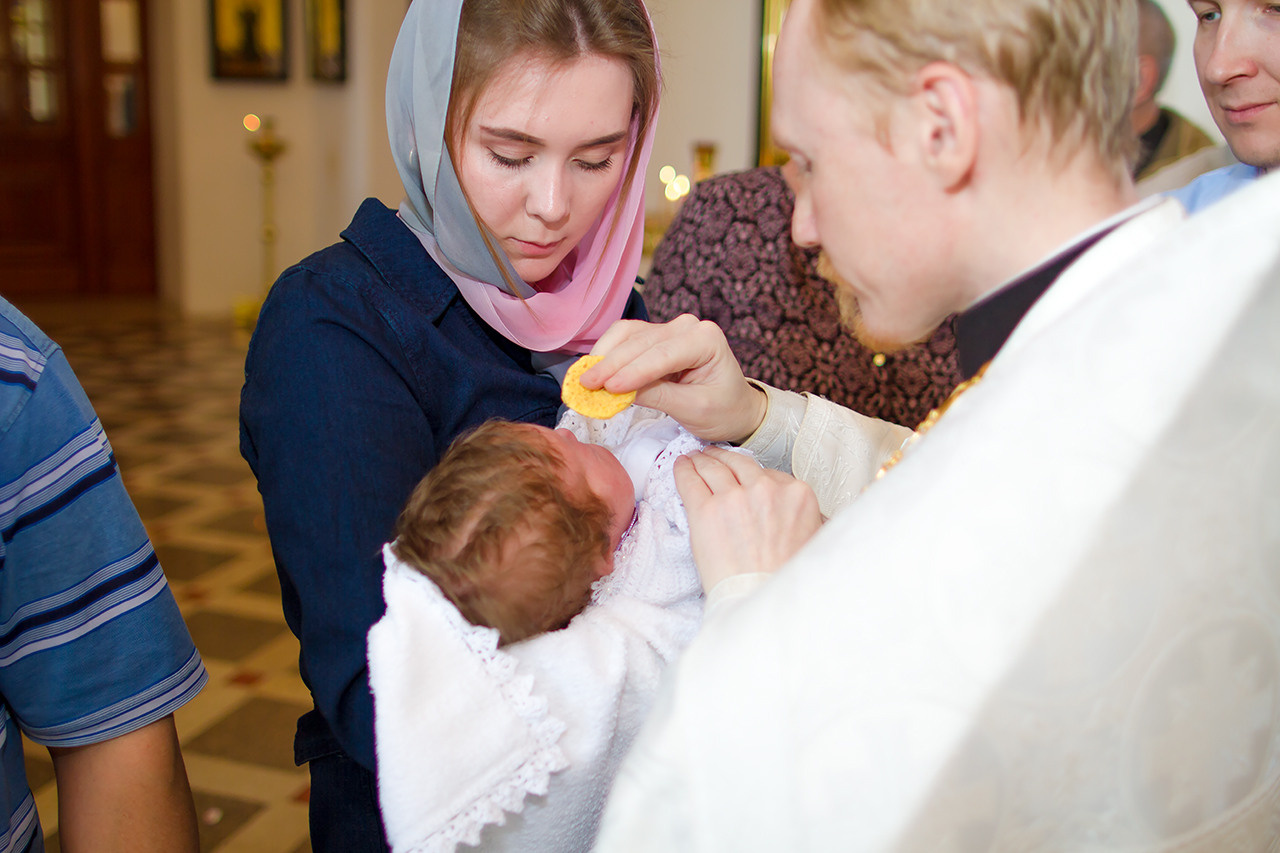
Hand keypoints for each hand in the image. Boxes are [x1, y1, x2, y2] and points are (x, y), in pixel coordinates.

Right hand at [580, 315, 766, 443]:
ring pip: (628, 336)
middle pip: (640, 341)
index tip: (607, 388)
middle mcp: (687, 327)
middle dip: (610, 364)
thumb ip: (659, 397)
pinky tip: (593, 370)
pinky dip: (608, 354)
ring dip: (604, 356)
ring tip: (584, 380)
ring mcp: (670, 329)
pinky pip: (626, 340)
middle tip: (584, 386)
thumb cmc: (723, 410)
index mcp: (706, 340)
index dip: (632, 370)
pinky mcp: (655, 338)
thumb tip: (618, 393)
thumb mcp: (695, 410)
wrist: (734, 408)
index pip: (663, 354)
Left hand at [674, 446, 822, 592]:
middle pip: (741, 464)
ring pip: (714, 468)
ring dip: (702, 459)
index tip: (742, 475)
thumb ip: (805, 518)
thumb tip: (802, 514)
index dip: (752, 475)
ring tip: (694, 457)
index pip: (769, 474)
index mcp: (796, 494)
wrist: (760, 599)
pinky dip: (684, 470)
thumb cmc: (784, 578)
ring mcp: (734, 498)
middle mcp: (765, 489)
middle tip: (712, 456)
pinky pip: (691, 481)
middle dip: (724, 459)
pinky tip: (681, 465)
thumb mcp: (812, 540)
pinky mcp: (705, 510)